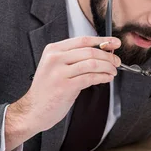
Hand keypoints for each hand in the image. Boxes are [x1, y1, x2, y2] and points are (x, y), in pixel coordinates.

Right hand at [4, 36, 120, 150]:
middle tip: (116, 61)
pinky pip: (90, 78)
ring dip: (107, 67)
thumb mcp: (55, 67)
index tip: (114, 43)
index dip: (102, 40)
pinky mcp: (66, 86)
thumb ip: (73, 58)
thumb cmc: (47, 90)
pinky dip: (103, 77)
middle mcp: (55, 58)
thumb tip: (100, 52)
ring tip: (113, 71)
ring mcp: (59, 72)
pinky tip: (107, 78)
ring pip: (92, 63)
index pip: (82, 40)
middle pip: (90, 51)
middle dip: (108, 55)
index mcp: (53, 50)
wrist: (33, 110)